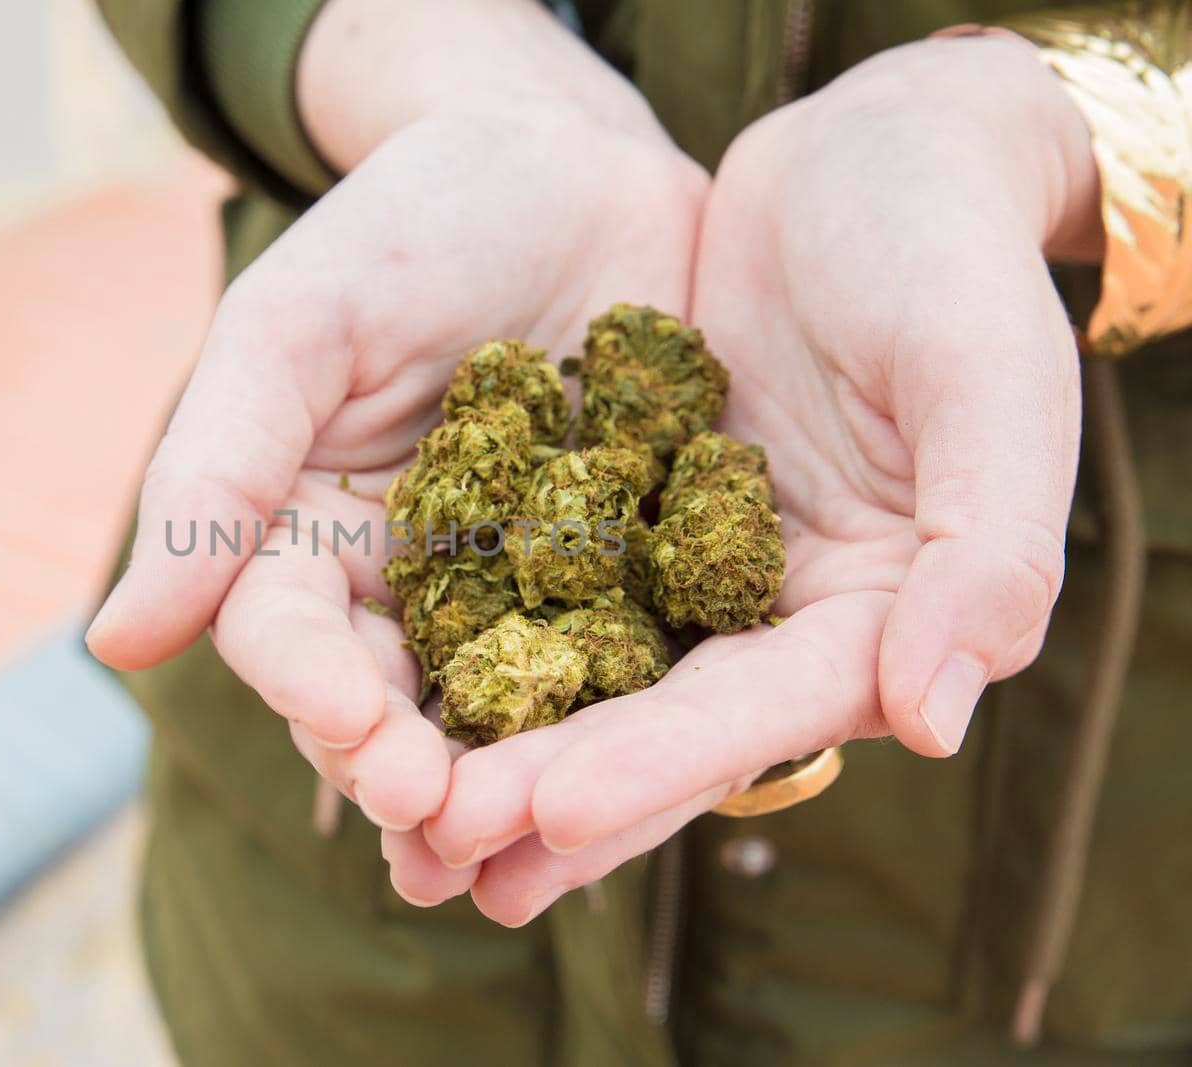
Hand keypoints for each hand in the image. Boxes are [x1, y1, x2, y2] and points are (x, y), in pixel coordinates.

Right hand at [87, 0, 707, 854]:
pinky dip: (630, 730)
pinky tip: (641, 782)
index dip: (315, 691)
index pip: (292, 635)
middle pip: (393, 702)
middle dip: (408, 768)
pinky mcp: (637, 582)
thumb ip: (215, 472)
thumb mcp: (299, 325)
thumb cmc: (413, 225)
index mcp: (311, 535)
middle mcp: (411, 586)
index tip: (357, 730)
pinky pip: (633, 664)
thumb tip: (116, 647)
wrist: (573, 167)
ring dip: (508, 789)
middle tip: (439, 818)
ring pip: (507, 712)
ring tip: (522, 849)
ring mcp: (526, 593)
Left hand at [403, 36, 1103, 923]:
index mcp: (879, 614)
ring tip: (400, 825)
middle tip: (439, 852)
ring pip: (589, 677)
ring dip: (499, 748)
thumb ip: (988, 553)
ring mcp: (695, 570)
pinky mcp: (627, 517)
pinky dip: (480, 633)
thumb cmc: (946, 258)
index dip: (659, 766)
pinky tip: (394, 680)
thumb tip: (933, 724)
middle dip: (550, 790)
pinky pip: (544, 583)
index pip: (761, 710)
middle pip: (660, 725)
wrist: (872, 168)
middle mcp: (778, 617)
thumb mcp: (988, 381)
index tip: (548, 810)